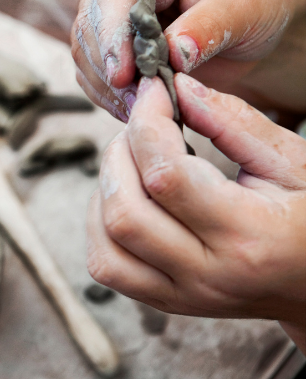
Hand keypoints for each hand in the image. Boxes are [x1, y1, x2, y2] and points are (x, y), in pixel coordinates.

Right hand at [71, 0, 305, 120]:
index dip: (111, 33)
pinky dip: (111, 99)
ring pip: (86, 56)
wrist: (253, 16)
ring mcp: (113, 21)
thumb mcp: (246, 1)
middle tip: (137, 101)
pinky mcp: (116, 52)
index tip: (123, 74)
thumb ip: (209, 26)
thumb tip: (175, 54)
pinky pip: (96, 77)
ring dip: (107, 89)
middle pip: (89, 27)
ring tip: (142, 109)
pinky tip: (137, 111)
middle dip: (108, 68)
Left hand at [87, 73, 305, 351]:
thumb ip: (234, 122)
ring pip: (106, 246)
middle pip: (124, 214)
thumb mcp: (293, 163)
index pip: (166, 177)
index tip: (152, 91)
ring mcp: (182, 295)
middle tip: (143, 128)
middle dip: (118, 156)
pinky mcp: (165, 301)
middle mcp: (209, 274)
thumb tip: (178, 88)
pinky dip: (101, 225)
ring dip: (105, 191)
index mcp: (248, 235)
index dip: (147, 124)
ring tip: (135, 162)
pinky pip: (107, 266)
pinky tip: (129, 196)